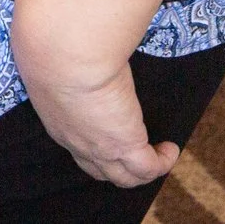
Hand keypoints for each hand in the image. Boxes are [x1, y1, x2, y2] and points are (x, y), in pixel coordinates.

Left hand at [25, 62, 177, 188]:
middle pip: (100, 171)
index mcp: (58, 122)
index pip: (77, 147)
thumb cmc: (55, 48)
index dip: (95, 148)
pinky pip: (149, 167)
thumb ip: (67, 73)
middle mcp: (76, 142)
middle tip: (138, 152)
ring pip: (125, 177)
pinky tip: (169, 148)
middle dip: (119, 167)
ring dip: (143, 170)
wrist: (63, 53)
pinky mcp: (125, 144)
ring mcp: (101, 148)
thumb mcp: (57, 69)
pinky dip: (162, 162)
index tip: (110, 133)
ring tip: (159, 152)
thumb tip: (76, 62)